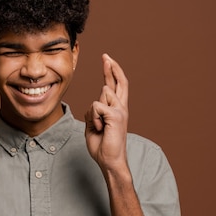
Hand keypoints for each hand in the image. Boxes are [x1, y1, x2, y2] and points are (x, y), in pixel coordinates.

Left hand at [84, 54, 128, 171]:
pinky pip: (96, 106)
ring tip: (99, 126)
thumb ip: (95, 111)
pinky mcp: (117, 115)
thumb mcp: (94, 124)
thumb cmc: (101, 145)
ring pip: (102, 94)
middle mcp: (121, 107)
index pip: (114, 86)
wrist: (109, 160)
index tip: (107, 60)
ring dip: (93, 112)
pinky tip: (100, 128)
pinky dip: (93, 118)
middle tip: (105, 56)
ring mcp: (121, 110)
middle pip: (118, 82)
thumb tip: (96, 102)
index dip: (111, 72)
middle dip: (111, 68)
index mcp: (116, 109)